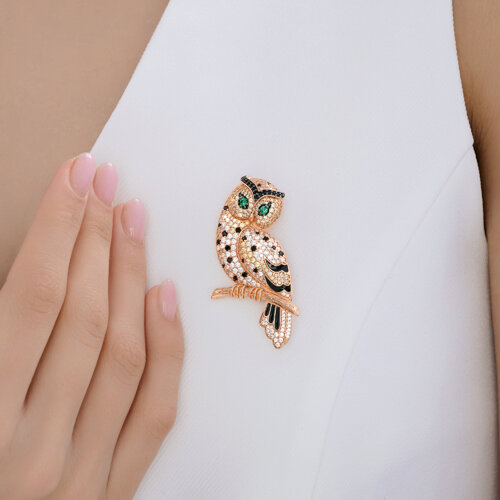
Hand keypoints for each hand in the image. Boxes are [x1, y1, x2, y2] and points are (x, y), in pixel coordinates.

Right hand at [0, 154, 183, 498]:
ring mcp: (79, 474)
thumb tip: (26, 264)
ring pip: (122, 353)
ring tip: (133, 220)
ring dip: (130, 276)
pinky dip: (165, 350)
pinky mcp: (112, 492)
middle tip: (107, 184)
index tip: (78, 175)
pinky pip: (153, 412)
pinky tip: (165, 295)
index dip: (57, 227)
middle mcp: (30, 448)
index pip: (32, 297)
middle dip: (94, 239)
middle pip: (81, 315)